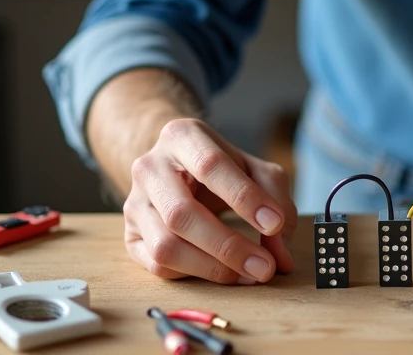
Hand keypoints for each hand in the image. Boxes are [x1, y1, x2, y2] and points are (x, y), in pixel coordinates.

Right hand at [123, 118, 296, 283]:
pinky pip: (157, 265)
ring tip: (248, 274)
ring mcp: (134, 203)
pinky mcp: (130, 236)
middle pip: (182, 213)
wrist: (176, 167)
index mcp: (182, 136)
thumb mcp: (253, 168)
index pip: (210, 165)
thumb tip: (281, 255)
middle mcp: (149, 167)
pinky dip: (194, 275)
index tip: (274, 224)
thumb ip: (276, 201)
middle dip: (228, 246)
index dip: (244, 198)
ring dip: (212, 268)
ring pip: (166, 246)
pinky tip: (221, 272)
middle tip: (265, 267)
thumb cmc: (220, 168)